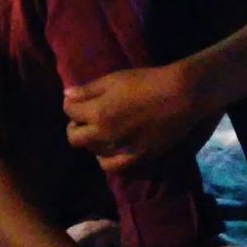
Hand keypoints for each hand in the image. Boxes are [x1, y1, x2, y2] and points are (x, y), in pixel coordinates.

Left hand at [62, 63, 204, 172]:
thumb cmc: (146, 82)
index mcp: (97, 112)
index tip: (79, 101)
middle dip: (76, 126)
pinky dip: (106, 159)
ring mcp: (120, 149)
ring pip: (92, 152)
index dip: (72, 104)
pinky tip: (111, 149)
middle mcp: (104, 134)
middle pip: (74, 137)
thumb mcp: (113, 79)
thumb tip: (66, 95)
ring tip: (102, 131)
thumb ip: (88, 89)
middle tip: (87, 118)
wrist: (180, 97)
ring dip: (92, 141)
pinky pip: (111, 167)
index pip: (69, 111)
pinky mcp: (136, 159)